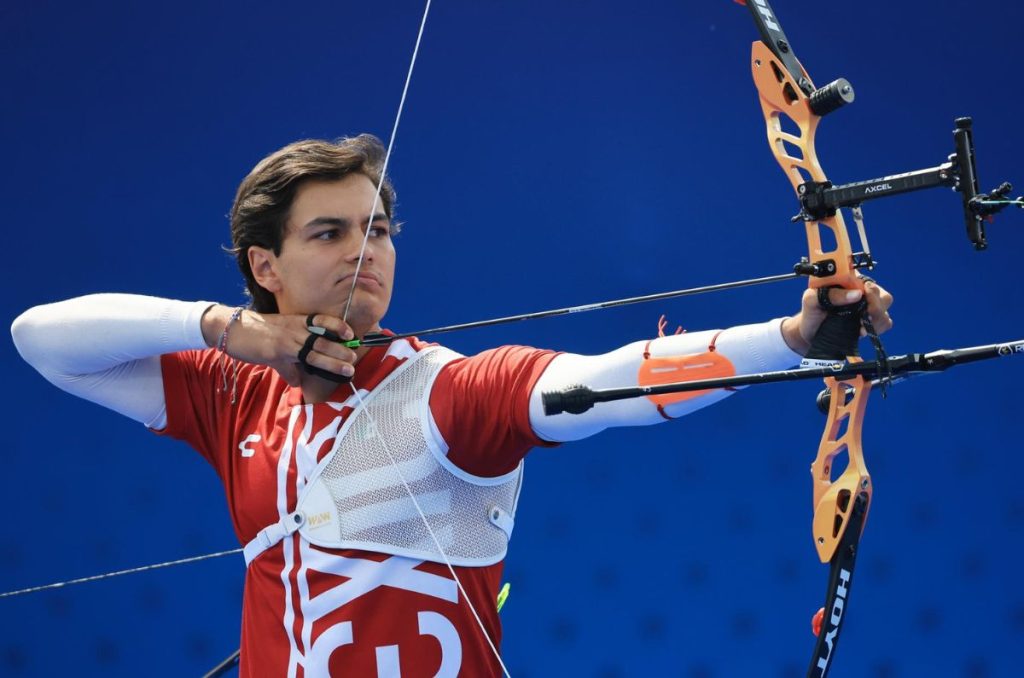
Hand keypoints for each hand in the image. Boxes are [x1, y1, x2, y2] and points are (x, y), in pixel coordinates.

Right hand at [202, 306, 357, 385]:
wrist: (232, 328)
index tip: (350, 333)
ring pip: (314, 351)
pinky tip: (302, 384)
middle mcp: (295, 329)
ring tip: (347, 368)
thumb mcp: (278, 342)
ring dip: (332, 361)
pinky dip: (298, 375)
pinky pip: (291, 364)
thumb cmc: (257, 334)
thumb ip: (290, 364)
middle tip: (354, 357)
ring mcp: (287, 340)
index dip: (337, 325)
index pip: (322, 320)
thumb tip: (298, 382)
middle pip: (324, 339)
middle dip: (341, 349)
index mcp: (298, 322)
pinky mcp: (275, 351)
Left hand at [781, 280, 893, 355]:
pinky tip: (861, 331)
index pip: (869, 281)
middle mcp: (862, 292)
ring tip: (859, 326)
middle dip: (875, 307)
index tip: (861, 297)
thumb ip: (831, 294)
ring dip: (875, 319)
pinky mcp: (871, 322)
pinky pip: (886, 322)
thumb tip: (856, 294)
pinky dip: (876, 328)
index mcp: (848, 280)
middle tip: (862, 315)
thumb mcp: (812, 299)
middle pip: (884, 295)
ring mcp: (869, 307)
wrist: (811, 333)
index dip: (869, 290)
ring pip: (885, 311)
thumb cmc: (811, 312)